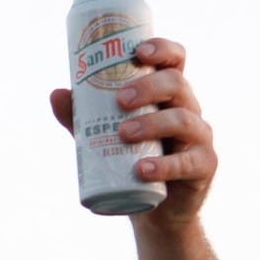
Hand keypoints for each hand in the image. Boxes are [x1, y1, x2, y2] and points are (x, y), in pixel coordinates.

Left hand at [49, 38, 214, 226]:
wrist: (154, 209)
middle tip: (120, 100)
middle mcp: (188, 109)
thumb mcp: (103, 136)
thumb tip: (55, 94)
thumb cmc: (130, 161)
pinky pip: (188, 162)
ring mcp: (199, 137)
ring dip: (152, 124)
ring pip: (182, 120)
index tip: (138, 52)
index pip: (174, 61)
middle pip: (176, 84)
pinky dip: (164, 166)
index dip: (162, 49)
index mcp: (168, 95)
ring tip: (123, 134)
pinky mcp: (204, 166)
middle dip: (148, 87)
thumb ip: (81, 117)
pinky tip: (143, 169)